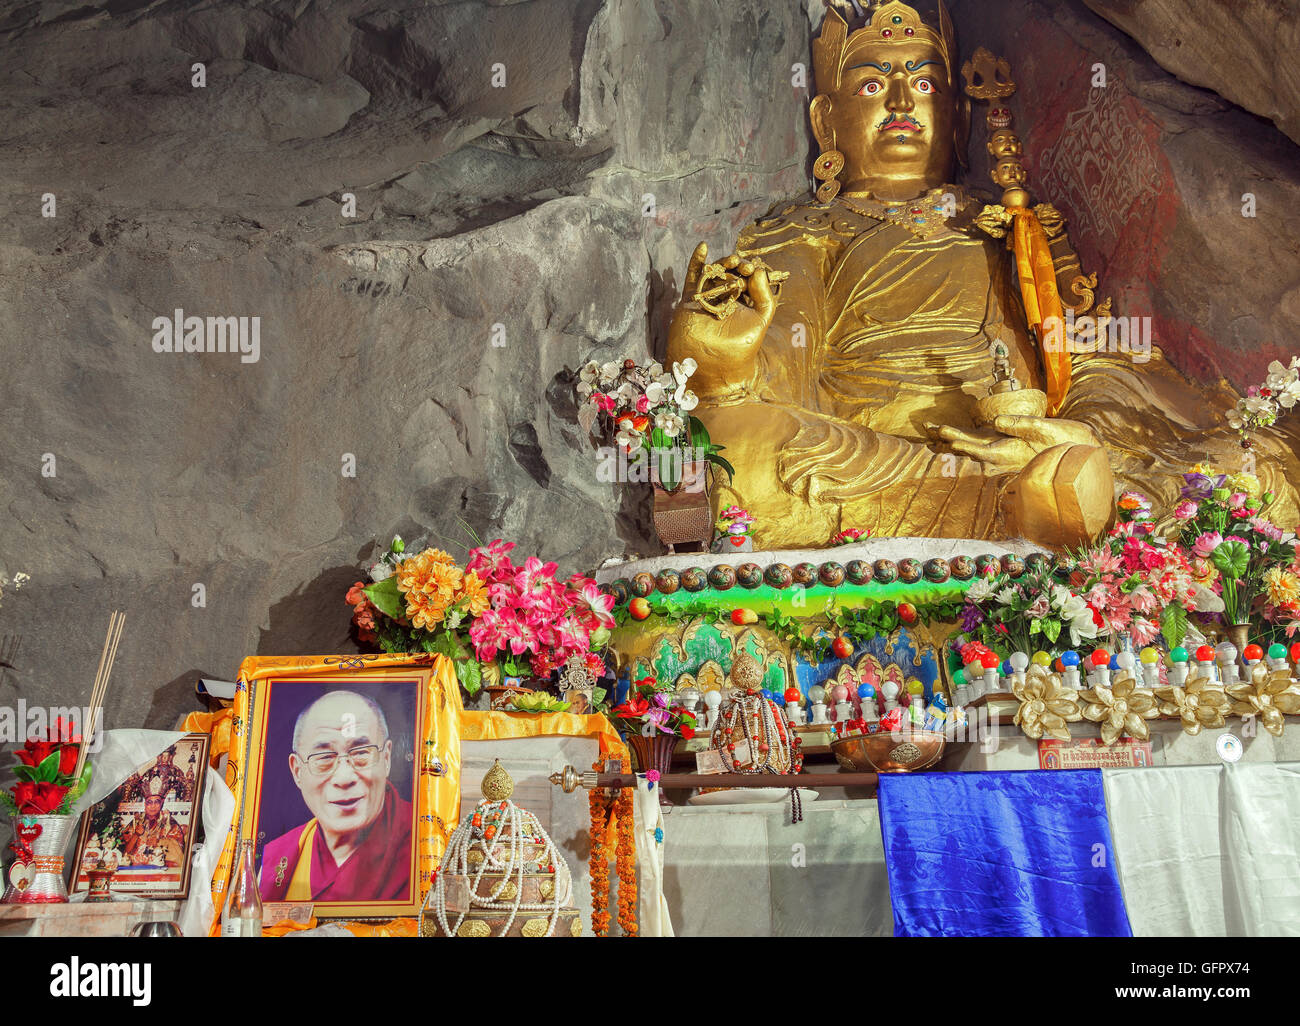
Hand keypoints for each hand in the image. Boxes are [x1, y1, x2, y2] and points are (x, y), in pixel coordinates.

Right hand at [666, 243, 777, 394]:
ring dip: (722, 262)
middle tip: (742, 265)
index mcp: (743, 302)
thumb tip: (759, 270)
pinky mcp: (691, 299)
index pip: (748, 279)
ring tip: (730, 260)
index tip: (753, 269)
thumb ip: (765, 296)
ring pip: (714, 273)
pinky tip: (703, 247)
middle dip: (737, 266)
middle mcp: (725, 298)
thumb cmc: (739, 349)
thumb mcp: (760, 321)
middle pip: (731, 272)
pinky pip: (693, 277)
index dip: (751, 271)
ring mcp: (707, 297)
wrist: (711, 367)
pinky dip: (696, 262)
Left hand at [929, 415, 1101, 474]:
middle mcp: (1001, 455)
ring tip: (928, 428)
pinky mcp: (1003, 444)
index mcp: (1009, 454)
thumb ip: (1021, 425)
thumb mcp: (1046, 429)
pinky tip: (945, 432)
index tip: (946, 436)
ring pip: (971, 444)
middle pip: (970, 447)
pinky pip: (978, 441)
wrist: (1077, 449)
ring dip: (951, 437)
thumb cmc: (1064, 439)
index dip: (963, 442)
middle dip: (949, 438)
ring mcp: (1001, 450)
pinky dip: (961, 435)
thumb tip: (997, 420)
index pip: (981, 449)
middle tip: (928, 427)